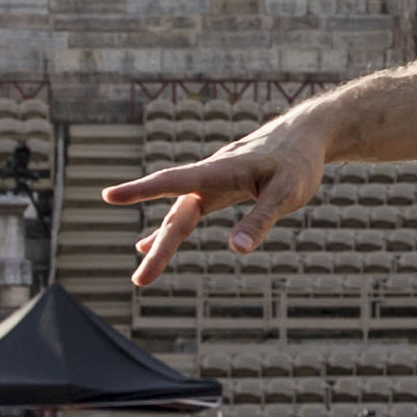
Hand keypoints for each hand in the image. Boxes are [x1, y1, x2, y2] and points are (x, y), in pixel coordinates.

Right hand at [98, 119, 329, 284]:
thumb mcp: (287, 192)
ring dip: (162, 241)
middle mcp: (210, 176)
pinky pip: (189, 211)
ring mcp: (213, 183)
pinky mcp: (220, 189)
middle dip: (158, 247)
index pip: (174, 182)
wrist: (306, 135)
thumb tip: (237, 249)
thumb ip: (261, 219)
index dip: (142, 190)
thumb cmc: (298, 162)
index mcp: (221, 170)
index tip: (109, 195)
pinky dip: (171, 227)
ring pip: (180, 214)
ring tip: (141, 272)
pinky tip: (150, 243)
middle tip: (139, 281)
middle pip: (177, 215)